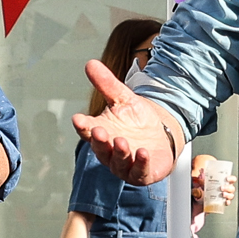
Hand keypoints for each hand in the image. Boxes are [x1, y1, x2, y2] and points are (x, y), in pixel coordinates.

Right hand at [70, 60, 180, 183]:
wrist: (161, 135)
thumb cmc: (136, 120)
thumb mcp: (123, 98)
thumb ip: (107, 84)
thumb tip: (90, 63)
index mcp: (101, 132)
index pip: (87, 130)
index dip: (82, 125)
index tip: (78, 119)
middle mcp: (109, 151)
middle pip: (100, 148)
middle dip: (100, 141)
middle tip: (99, 131)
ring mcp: (125, 165)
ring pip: (118, 162)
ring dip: (119, 153)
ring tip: (122, 141)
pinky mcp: (142, 174)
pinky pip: (139, 172)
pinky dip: (140, 163)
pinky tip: (143, 153)